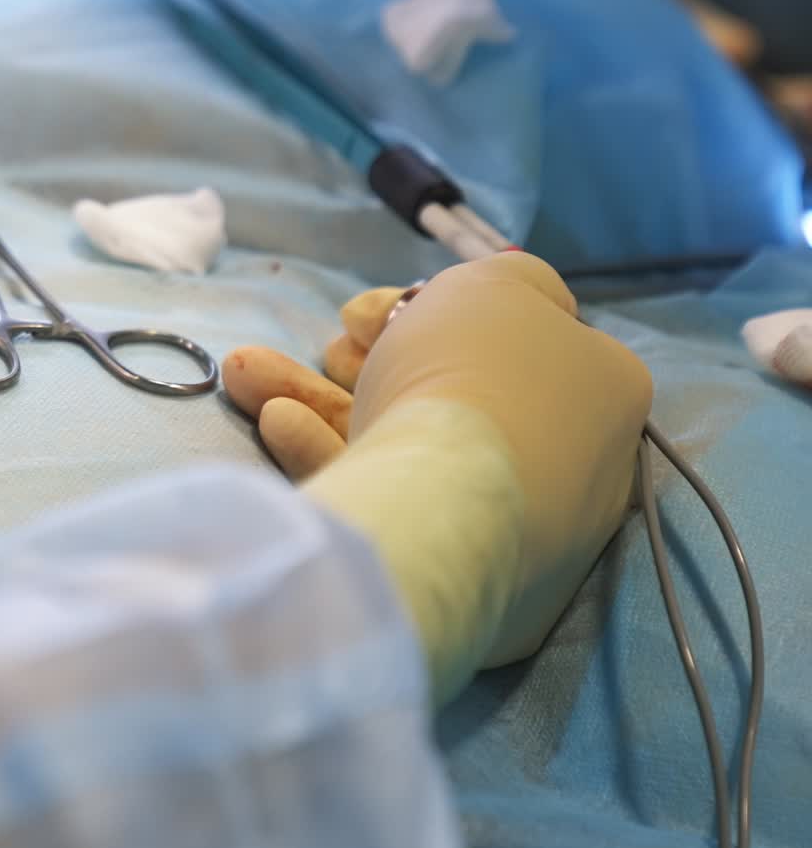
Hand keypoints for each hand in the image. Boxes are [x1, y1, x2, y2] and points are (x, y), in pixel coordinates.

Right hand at [224, 253, 652, 687]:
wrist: (443, 502)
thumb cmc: (478, 374)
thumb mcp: (503, 284)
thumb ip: (511, 281)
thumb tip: (508, 310)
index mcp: (600, 391)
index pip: (516, 338)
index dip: (431, 312)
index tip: (366, 311)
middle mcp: (566, 459)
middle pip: (452, 387)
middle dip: (370, 355)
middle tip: (331, 342)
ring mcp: (508, 519)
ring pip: (405, 439)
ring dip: (319, 396)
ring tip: (246, 372)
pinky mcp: (450, 566)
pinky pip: (388, 494)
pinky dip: (326, 452)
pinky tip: (275, 420)